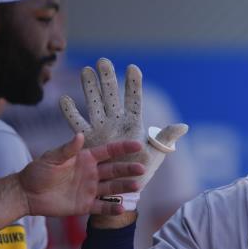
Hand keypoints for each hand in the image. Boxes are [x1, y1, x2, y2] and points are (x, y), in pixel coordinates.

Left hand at [18, 133, 143, 216]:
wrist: (26, 194)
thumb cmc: (37, 172)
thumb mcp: (52, 158)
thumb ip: (67, 149)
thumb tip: (80, 136)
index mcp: (86, 158)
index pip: (108, 152)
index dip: (123, 148)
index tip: (137, 145)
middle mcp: (91, 173)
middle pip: (114, 170)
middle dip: (128, 169)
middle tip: (142, 168)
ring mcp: (90, 189)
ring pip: (112, 188)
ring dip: (124, 187)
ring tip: (137, 186)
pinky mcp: (85, 205)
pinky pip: (101, 207)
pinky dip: (112, 208)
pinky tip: (122, 208)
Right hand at [60, 59, 187, 205]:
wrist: (123, 187)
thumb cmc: (142, 170)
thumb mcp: (156, 153)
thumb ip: (165, 138)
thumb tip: (183, 126)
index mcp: (133, 123)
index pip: (133, 99)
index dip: (133, 84)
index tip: (133, 68)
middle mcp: (115, 121)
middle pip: (110, 95)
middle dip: (107, 78)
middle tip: (103, 61)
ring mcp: (100, 128)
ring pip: (93, 103)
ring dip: (89, 88)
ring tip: (86, 70)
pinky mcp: (87, 140)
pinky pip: (77, 124)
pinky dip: (70, 112)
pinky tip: (64, 98)